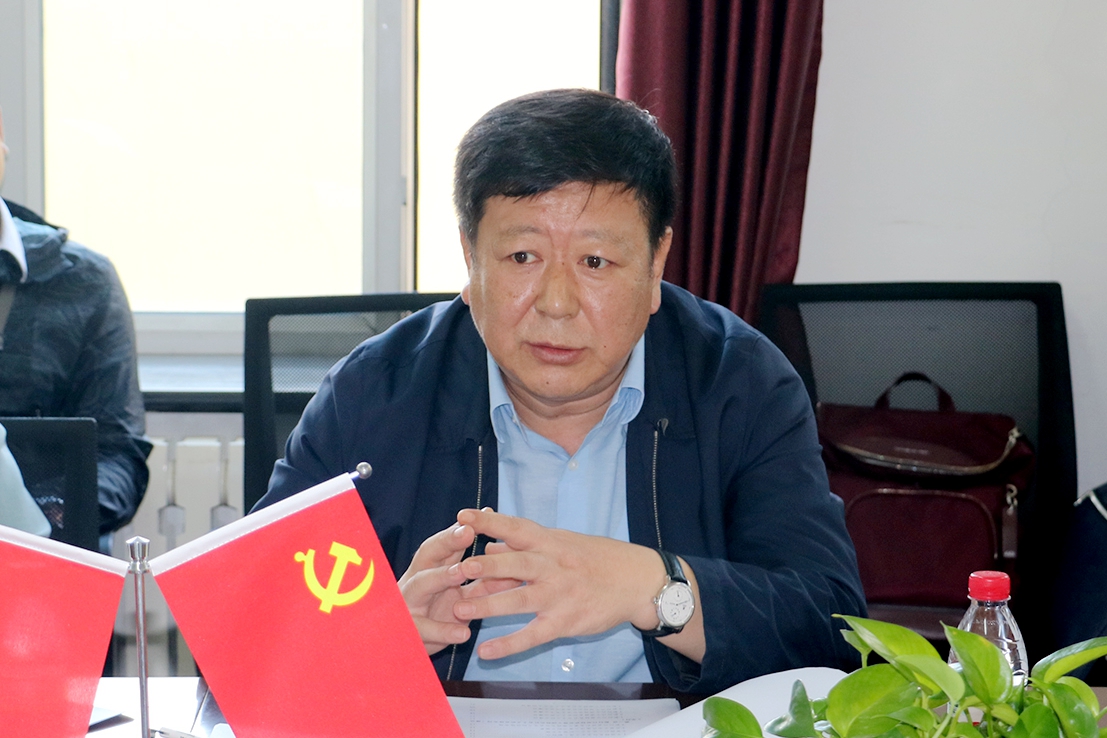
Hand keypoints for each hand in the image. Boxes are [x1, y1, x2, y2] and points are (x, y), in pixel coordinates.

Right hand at [398, 521, 521, 654]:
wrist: (399, 649)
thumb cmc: (434, 615)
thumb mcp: (460, 594)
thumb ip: (482, 577)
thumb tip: (512, 556)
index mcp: (431, 569)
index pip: (446, 542)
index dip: (464, 527)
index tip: (484, 513)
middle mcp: (417, 581)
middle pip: (428, 554)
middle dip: (447, 541)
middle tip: (468, 531)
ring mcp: (409, 604)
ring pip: (421, 584)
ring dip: (441, 576)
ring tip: (462, 572)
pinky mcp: (408, 631)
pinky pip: (423, 629)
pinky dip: (443, 630)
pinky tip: (464, 632)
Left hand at [449, 508, 668, 660]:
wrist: (638, 581)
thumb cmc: (597, 558)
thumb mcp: (563, 542)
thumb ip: (525, 546)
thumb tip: (490, 545)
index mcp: (551, 542)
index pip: (517, 528)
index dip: (490, 522)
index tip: (463, 515)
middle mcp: (554, 566)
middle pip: (517, 564)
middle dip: (487, 567)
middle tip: (458, 569)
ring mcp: (560, 596)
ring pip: (520, 600)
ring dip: (489, 605)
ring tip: (459, 609)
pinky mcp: (566, 622)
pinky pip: (533, 635)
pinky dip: (509, 645)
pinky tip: (485, 651)